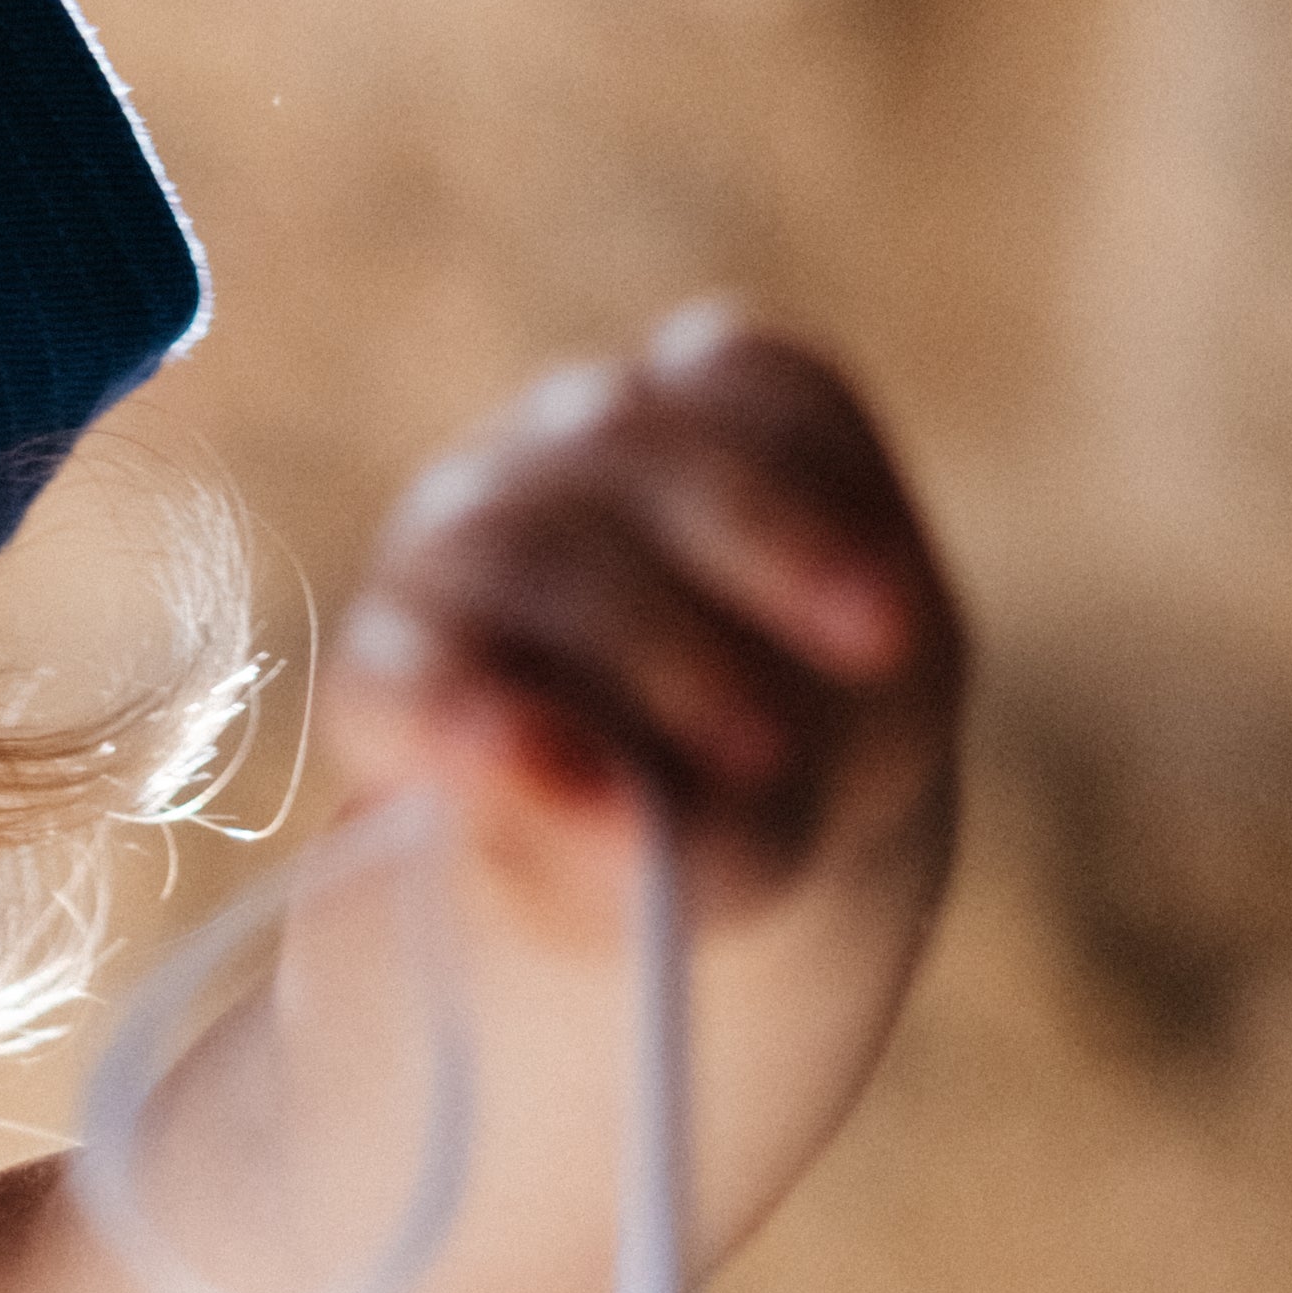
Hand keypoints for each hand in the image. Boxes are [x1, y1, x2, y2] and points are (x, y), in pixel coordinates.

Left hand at [321, 302, 964, 933]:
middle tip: (765, 755)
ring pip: (651, 449)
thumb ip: (602, 863)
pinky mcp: (708, 382)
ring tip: (881, 644)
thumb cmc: (655, 870)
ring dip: (773, 544)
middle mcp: (466, 540)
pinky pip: (768, 389)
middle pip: (535, 557)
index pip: (396, 684)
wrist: (763, 788)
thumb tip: (624, 810)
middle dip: (659, 652)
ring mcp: (582, 443)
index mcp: (395, 686)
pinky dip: (834, 475)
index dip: (455, 720)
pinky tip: (896, 583)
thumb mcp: (621, 910)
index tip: (545, 780)